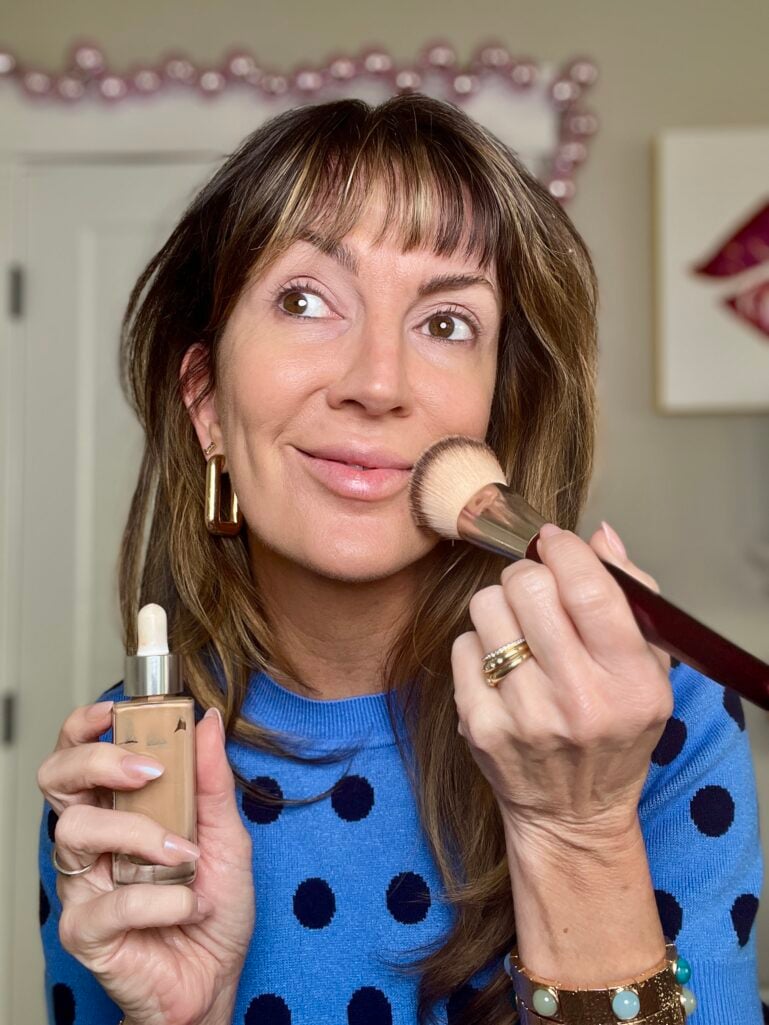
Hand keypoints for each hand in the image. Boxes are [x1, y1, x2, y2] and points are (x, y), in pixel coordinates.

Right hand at [37, 703, 254, 1024]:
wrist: (216, 980)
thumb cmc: (214, 908)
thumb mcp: (227, 836)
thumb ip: (212, 781)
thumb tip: (205, 721)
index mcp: (120, 812)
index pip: (79, 756)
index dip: (85, 727)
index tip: (117, 710)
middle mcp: (94, 843)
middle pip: (57, 781)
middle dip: (97, 761)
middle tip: (146, 772)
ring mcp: (84, 886)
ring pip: (76, 833)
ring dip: (142, 836)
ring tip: (186, 858)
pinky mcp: (86, 932)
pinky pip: (111, 902)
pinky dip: (163, 901)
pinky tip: (189, 906)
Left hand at [451, 522, 672, 847]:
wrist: (572, 815)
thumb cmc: (615, 731)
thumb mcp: (650, 672)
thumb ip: (632, 596)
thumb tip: (600, 536)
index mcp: (631, 682)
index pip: (589, 589)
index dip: (564, 550)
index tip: (554, 543)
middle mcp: (579, 700)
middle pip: (528, 587)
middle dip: (527, 573)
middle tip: (534, 589)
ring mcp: (524, 716)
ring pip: (487, 608)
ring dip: (501, 606)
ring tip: (518, 630)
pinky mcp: (479, 727)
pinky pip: (463, 646)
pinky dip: (479, 645)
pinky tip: (500, 666)